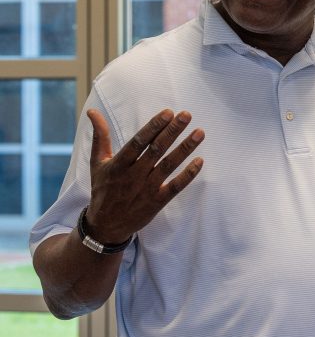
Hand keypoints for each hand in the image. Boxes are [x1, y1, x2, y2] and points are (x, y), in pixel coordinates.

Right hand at [84, 108, 204, 243]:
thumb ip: (100, 136)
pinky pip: (175, 186)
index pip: (138, 141)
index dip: (153, 127)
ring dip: (185, 148)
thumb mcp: (97, 162)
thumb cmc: (103, 188)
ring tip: (199, 133)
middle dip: (172, 131)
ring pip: (168, 165)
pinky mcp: (157, 201)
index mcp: (118, 164)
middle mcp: (133, 175)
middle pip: (156, 150)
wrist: (106, 225)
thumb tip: (93, 111)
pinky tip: (200, 161)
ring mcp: (147, 189)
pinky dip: (188, 175)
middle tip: (187, 115)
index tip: (168, 113)